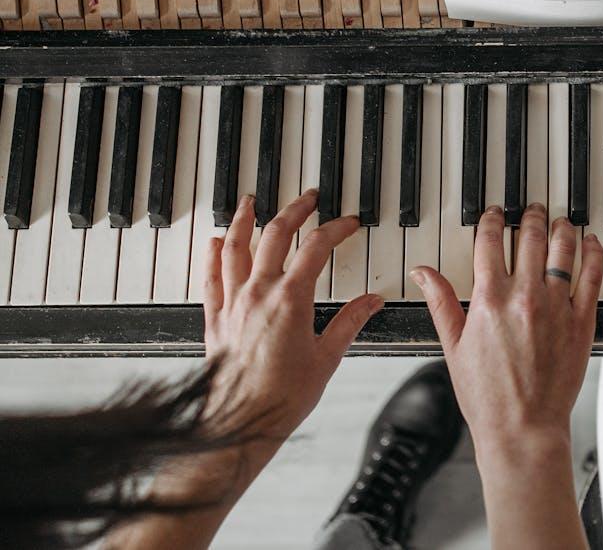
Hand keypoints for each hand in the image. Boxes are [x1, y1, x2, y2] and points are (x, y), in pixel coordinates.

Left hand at [203, 192, 383, 446]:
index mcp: (291, 299)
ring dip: (244, 220)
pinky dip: (212, 255)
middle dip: (295, 210)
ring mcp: (233, 303)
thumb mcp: (327, 357)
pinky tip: (215, 242)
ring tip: (249, 202)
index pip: (317, 247)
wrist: (239, 423)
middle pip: (276, 235)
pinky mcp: (215, 319)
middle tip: (308, 199)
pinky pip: (210, 278)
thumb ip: (349, 322)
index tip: (348, 224)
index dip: (336, 229)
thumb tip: (372, 301)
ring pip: (235, 247)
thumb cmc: (281, 397)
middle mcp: (258, 293)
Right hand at [412, 204, 601, 457]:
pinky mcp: (581, 321)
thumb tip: (422, 272)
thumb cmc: (487, 396)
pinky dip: (593, 254)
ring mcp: (556, 307)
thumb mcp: (453, 347)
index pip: (490, 241)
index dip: (492, 221)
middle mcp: (524, 297)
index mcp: (489, 300)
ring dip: (561, 228)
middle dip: (530, 217)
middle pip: (530, 237)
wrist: (522, 428)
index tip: (494, 214)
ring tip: (559, 220)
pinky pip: (592, 276)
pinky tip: (590, 243)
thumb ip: (441, 302)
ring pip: (563, 250)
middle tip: (532, 209)